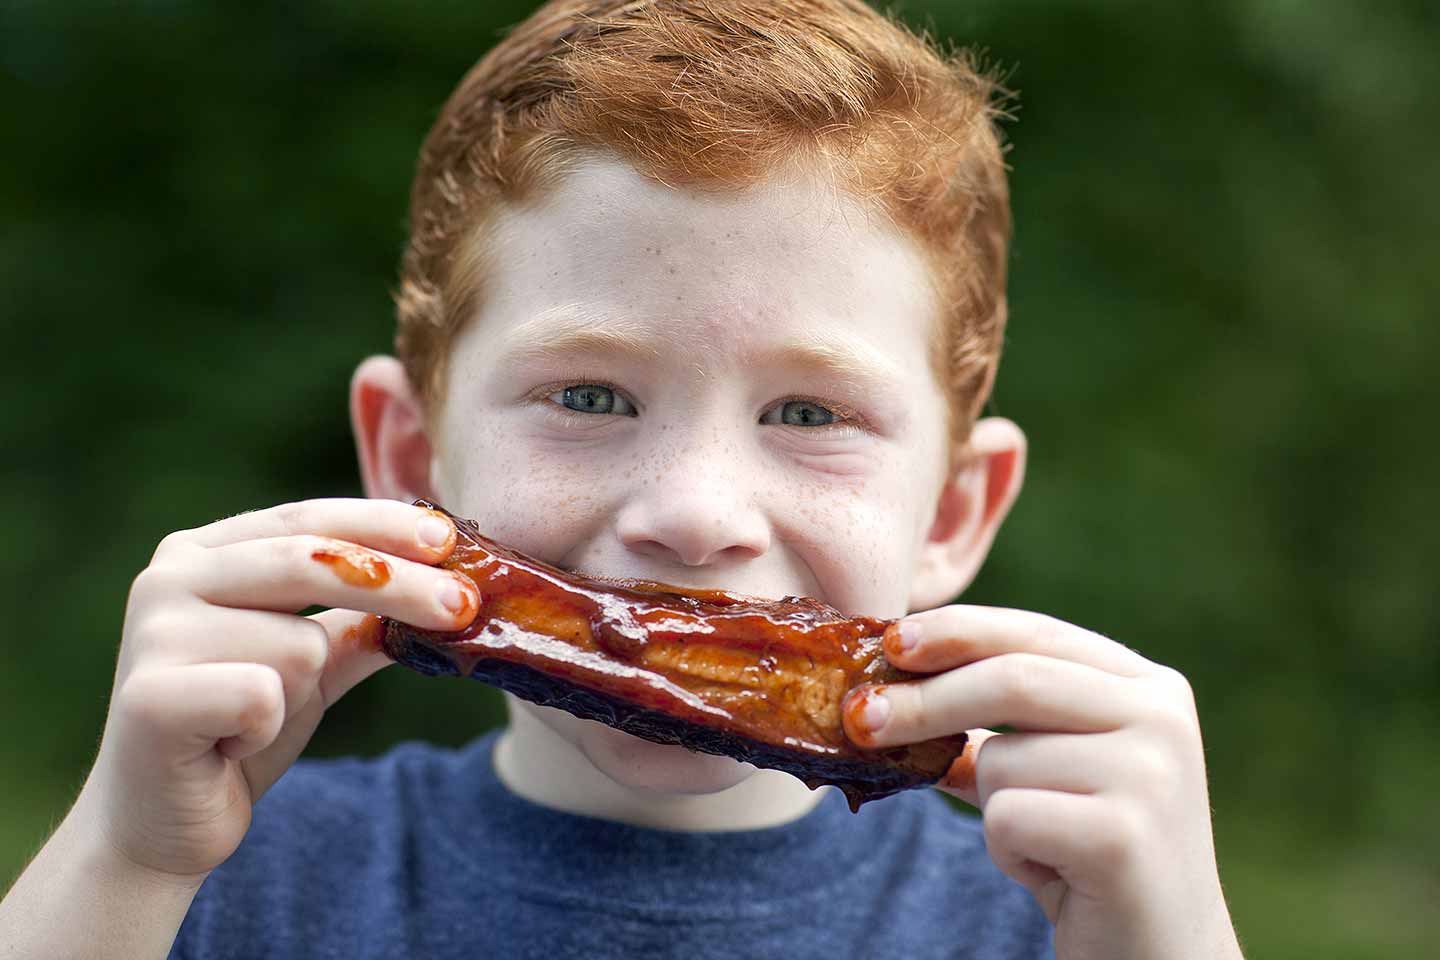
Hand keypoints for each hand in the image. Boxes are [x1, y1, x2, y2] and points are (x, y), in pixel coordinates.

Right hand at [75, 498, 478, 882]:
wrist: (160, 824)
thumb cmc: (238, 730)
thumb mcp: (312, 666)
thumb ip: (362, 623)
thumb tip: (447, 589)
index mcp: (203, 553)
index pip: (308, 520)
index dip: (382, 525)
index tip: (450, 538)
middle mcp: (169, 578)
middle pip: (312, 561)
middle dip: (400, 585)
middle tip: (465, 606)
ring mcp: (153, 634)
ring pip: (299, 645)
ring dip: (301, 693)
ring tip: (252, 721)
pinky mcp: (150, 697)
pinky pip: (264, 697)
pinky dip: (266, 729)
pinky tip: (229, 746)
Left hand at [841, 606, 1243, 959]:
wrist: (1158, 955)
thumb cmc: (1086, 855)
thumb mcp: (1044, 772)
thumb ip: (990, 724)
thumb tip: (884, 688)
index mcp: (1149, 687)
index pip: (1036, 633)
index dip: (957, 631)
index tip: (889, 641)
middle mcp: (1162, 718)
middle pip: (1011, 680)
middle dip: (923, 700)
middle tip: (859, 718)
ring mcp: (1151, 775)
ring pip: (1002, 758)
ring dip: (991, 805)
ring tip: (1039, 841)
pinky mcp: (1123, 837)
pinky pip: (1007, 817)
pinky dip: (1006, 850)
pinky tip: (1051, 871)